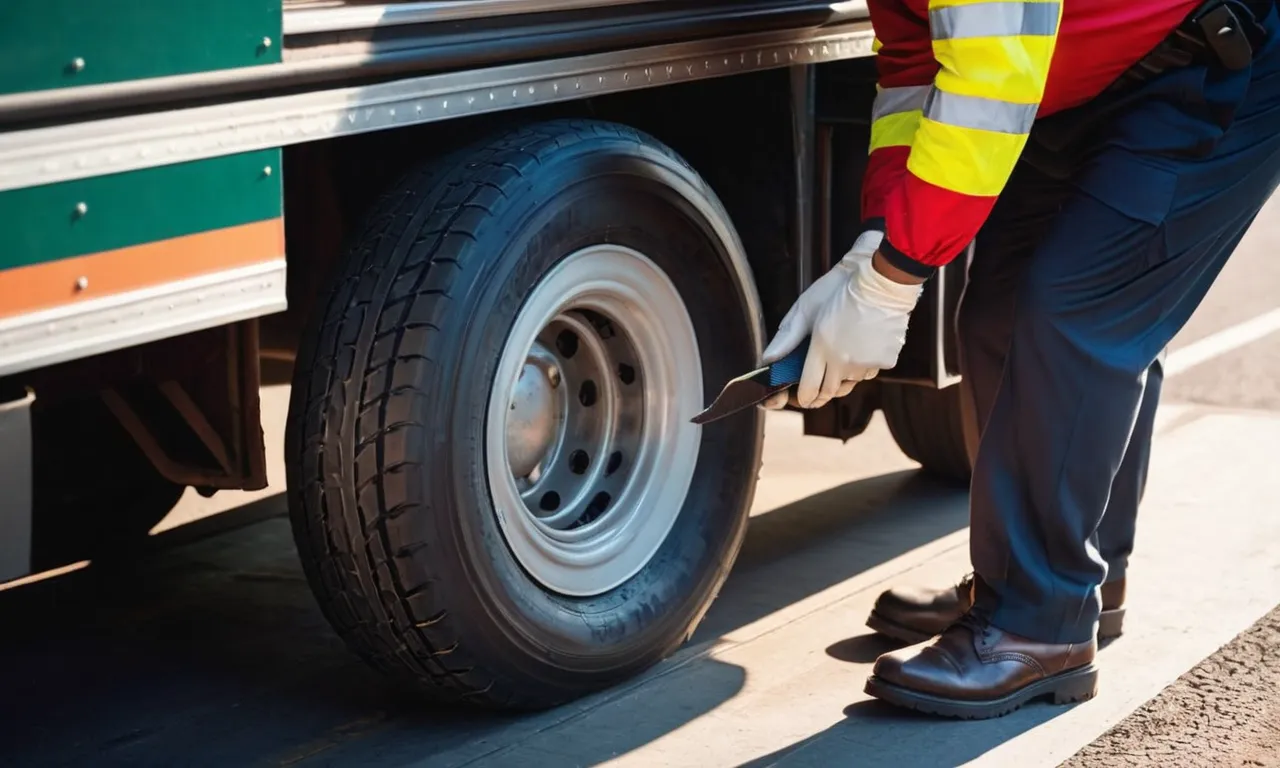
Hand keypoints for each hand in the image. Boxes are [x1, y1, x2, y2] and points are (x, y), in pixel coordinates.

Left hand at [762, 234, 922, 409]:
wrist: (881, 282)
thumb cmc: (839, 290)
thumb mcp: (806, 309)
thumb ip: (787, 338)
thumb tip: (767, 359)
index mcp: (821, 348)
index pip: (809, 388)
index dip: (804, 398)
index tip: (802, 399)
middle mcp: (843, 362)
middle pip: (829, 392)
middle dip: (819, 397)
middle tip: (815, 396)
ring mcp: (865, 363)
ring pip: (850, 382)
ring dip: (842, 379)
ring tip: (837, 366)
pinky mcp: (885, 361)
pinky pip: (869, 372)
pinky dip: (863, 367)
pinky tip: (860, 350)